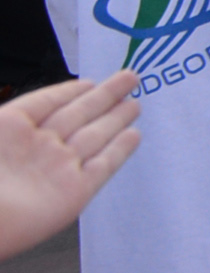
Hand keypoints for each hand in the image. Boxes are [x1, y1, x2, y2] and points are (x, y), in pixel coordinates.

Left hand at [0, 72, 134, 260]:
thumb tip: (46, 100)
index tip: (90, 80)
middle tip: (128, 78)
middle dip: (104, 96)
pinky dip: (120, 150)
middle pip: (77, 115)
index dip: (70, 91)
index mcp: (10, 130)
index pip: (47, 103)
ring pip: (94, 137)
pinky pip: (103, 166)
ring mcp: (58, 170)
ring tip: (134, 104)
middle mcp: (38, 148)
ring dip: (115, 119)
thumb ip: (21, 112)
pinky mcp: (74, 193)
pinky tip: (133, 136)